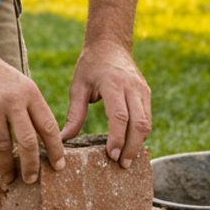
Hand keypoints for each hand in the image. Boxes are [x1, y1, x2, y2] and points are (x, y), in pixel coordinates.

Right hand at [0, 52, 65, 184]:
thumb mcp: (21, 86)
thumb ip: (32, 110)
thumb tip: (43, 145)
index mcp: (30, 92)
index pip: (48, 126)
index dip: (56, 150)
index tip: (59, 167)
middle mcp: (12, 99)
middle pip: (27, 141)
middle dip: (31, 166)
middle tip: (31, 180)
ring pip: (2, 147)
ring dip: (6, 167)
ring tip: (8, 177)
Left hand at [59, 42, 151, 167]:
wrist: (110, 44)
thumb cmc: (90, 66)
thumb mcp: (78, 86)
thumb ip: (74, 114)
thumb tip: (62, 139)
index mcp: (112, 84)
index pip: (119, 116)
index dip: (117, 138)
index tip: (111, 156)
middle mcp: (131, 87)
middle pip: (138, 123)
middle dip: (132, 147)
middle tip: (122, 165)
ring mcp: (142, 90)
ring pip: (147, 122)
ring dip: (138, 143)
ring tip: (127, 161)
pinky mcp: (146, 93)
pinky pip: (147, 118)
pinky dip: (141, 134)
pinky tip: (131, 146)